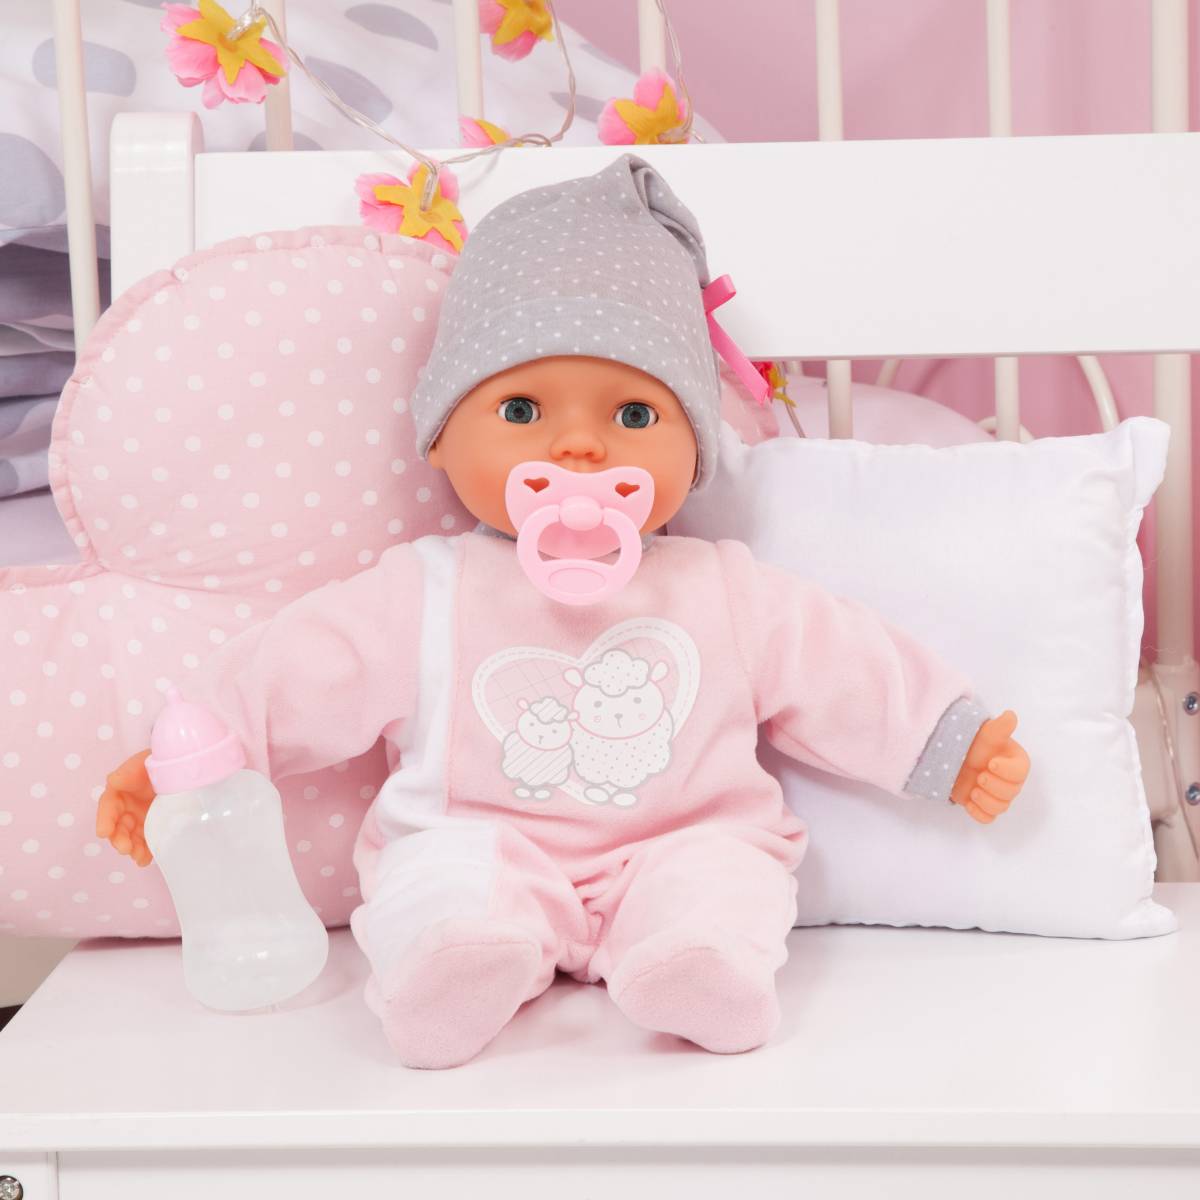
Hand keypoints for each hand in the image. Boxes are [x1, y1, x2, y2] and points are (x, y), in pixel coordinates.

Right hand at [96, 749, 155, 866]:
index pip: (108, 805)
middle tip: (125, 849)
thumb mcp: (145, 761)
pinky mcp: (155, 825)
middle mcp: (128, 806)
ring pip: (131, 836)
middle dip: (119, 838)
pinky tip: (147, 859)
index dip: (105, 819)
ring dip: (132, 848)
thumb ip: (129, 770)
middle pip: (118, 825)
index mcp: (121, 790)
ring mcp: (141, 817)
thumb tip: (113, 781)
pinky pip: (147, 840)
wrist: (184, 764)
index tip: (104, 833)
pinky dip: (146, 850)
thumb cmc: (160, 761)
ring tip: (139, 857)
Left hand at [949, 710, 1029, 823]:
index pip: (1020, 772)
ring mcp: (996, 795)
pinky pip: (988, 818)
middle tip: (979, 776)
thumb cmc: (975, 742)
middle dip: (994, 786)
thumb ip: (1000, 726)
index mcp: (1016, 762)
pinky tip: (968, 801)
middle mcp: (1010, 781)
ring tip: (972, 789)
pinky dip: (978, 813)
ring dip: (986, 800)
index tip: (990, 763)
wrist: (955, 754)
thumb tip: (1010, 715)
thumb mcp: (987, 732)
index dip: (1007, 771)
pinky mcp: (983, 805)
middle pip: (1010, 793)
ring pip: (1000, 807)